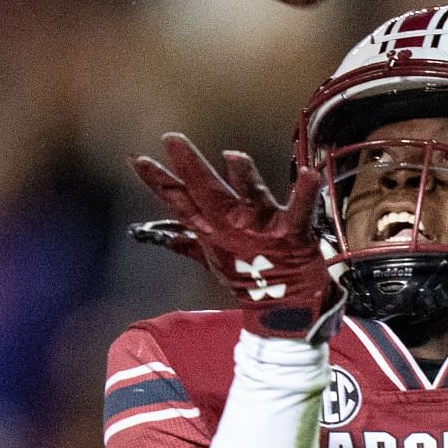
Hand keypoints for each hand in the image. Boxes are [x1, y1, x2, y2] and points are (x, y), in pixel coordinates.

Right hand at [130, 134, 341, 342]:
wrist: (284, 308)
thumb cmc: (250, 279)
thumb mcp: (216, 261)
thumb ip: (191, 245)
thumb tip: (167, 239)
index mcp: (212, 231)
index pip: (179, 201)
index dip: (158, 181)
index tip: (138, 159)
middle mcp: (232, 226)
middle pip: (207, 191)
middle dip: (190, 165)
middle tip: (173, 140)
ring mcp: (262, 228)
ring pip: (250, 194)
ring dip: (243, 175)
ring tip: (234, 155)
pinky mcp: (292, 232)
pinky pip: (299, 209)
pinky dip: (305, 192)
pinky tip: (309, 175)